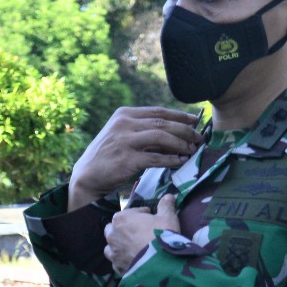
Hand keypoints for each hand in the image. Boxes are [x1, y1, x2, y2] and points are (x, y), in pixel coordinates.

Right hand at [69, 107, 200, 208]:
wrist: (87, 175)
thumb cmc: (108, 156)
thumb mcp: (123, 136)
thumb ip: (145, 132)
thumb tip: (176, 134)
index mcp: (124, 114)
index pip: (158, 111)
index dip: (179, 115)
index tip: (195, 120)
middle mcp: (124, 124)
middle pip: (163, 123)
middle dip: (185, 130)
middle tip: (199, 138)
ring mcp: (125, 141)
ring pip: (162, 137)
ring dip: (180, 144)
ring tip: (192, 150)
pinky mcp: (127, 159)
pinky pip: (156, 158)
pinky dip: (171, 160)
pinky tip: (180, 162)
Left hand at [104, 194, 179, 274]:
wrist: (160, 264)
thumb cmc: (162, 235)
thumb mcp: (167, 217)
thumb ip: (165, 205)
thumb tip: (169, 195)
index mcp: (121, 218)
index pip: (130, 212)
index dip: (141, 214)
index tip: (150, 218)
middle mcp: (112, 234)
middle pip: (114, 228)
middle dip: (124, 229)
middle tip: (139, 232)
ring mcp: (113, 252)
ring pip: (111, 246)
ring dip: (119, 245)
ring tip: (132, 248)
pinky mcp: (116, 267)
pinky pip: (117, 262)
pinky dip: (123, 261)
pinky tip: (133, 261)